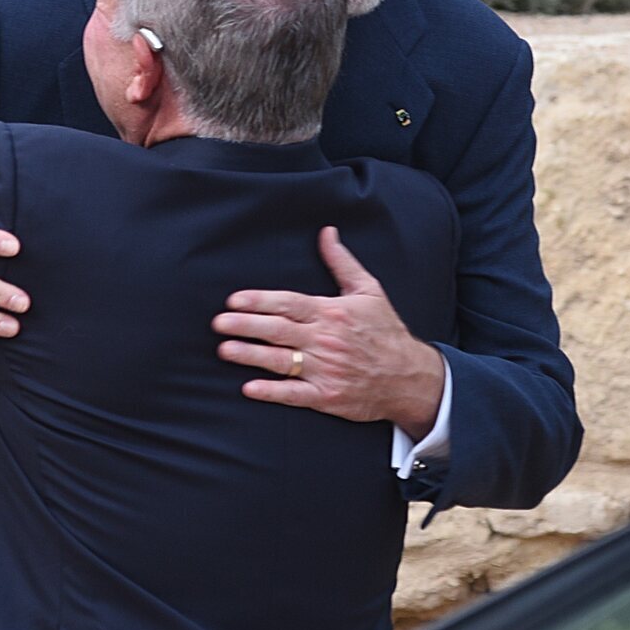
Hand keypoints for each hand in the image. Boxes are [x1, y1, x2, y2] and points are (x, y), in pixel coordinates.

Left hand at [212, 226, 444, 437]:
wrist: (410, 377)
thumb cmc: (385, 331)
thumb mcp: (369, 290)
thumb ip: (341, 262)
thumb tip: (326, 232)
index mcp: (331, 313)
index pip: (290, 303)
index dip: (260, 301)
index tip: (234, 299)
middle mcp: (326, 340)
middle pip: (279, 331)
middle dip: (246, 326)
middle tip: (218, 323)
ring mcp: (326, 370)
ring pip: (282, 361)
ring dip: (251, 355)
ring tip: (224, 349)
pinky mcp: (328, 397)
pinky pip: (296, 395)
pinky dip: (273, 392)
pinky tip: (249, 388)